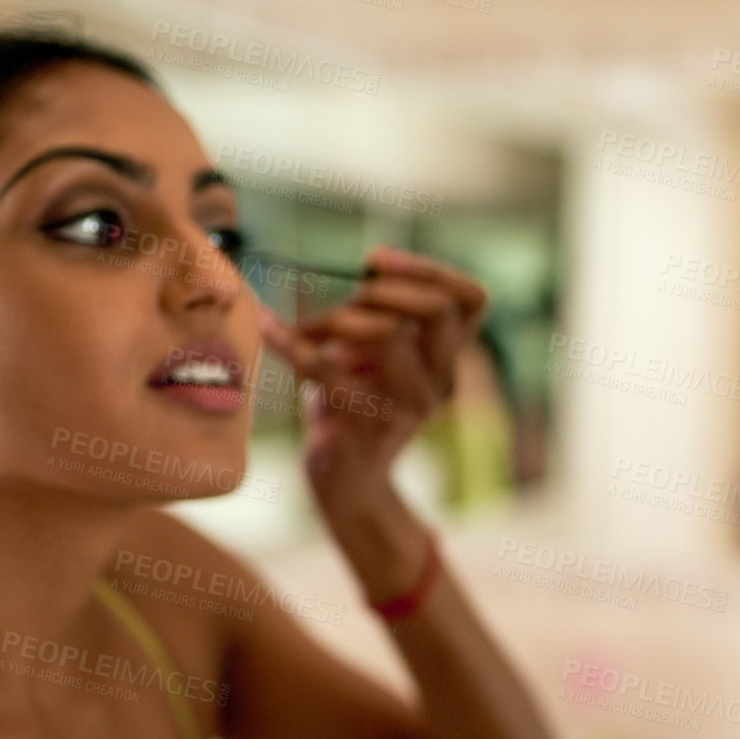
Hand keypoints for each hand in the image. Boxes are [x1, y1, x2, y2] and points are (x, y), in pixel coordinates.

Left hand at [257, 244, 488, 497]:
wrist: (347, 479)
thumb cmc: (357, 403)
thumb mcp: (382, 357)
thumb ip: (387, 315)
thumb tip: (373, 268)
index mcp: (448, 360)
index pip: (472, 301)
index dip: (431, 269)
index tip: (375, 259)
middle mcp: (439, 383)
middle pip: (437, 309)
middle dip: (384, 287)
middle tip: (346, 296)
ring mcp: (407, 408)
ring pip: (386, 333)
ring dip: (336, 317)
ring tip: (307, 327)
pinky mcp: (366, 427)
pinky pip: (326, 369)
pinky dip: (291, 341)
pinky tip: (268, 324)